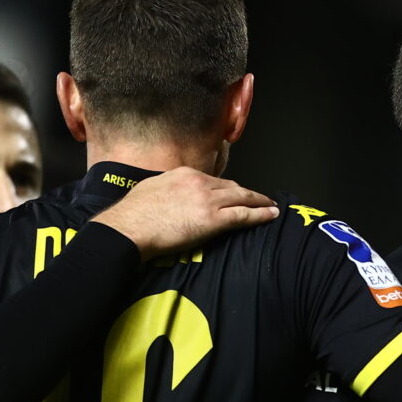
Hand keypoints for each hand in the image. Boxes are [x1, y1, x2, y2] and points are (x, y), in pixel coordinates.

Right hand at [95, 167, 277, 259]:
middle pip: (232, 187)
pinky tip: (271, 215)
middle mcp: (200, 182)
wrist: (129, 227)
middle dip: (248, 193)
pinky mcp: (213, 220)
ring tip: (272, 206)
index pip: (214, 180)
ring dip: (260, 202)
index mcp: (184, 173)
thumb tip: (170, 193)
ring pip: (243, 198)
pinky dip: (261, 214)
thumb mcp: (151, 188)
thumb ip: (168, 187)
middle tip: (260, 198)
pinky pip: (244, 215)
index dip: (227, 189)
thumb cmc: (133, 213)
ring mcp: (208, 200)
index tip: (234, 193)